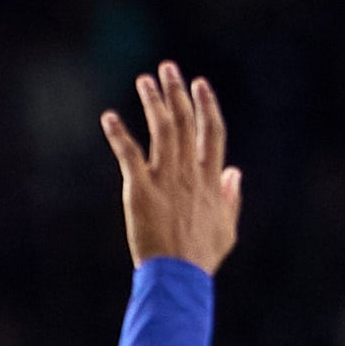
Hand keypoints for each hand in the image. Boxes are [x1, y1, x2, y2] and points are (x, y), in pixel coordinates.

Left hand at [99, 62, 243, 271]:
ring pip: (162, 130)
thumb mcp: (227, 229)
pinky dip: (119, 135)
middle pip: (185, 122)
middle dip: (177, 92)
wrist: (178, 277)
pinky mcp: (140, 190)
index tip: (200, 84)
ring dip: (153, 102)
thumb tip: (235, 173)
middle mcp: (189, 172)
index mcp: (209, 179)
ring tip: (144, 80)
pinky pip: (129, 156)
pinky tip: (109, 118)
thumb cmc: (201, 258)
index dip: (207, 105)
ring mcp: (165, 179)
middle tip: (168, 68)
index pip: (212, 132)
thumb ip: (231, 199)